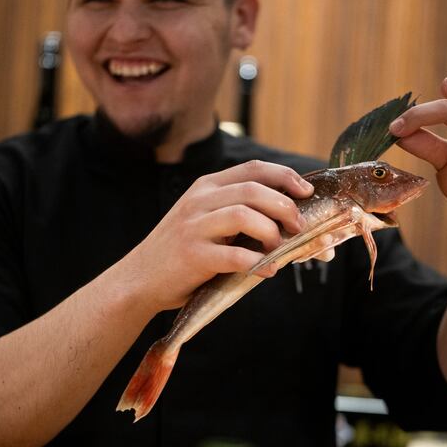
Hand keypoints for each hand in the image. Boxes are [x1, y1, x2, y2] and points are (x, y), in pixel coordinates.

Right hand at [129, 160, 312, 311]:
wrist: (140, 278)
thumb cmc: (182, 251)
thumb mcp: (204, 219)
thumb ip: (237, 212)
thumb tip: (290, 220)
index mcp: (206, 186)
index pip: (253, 168)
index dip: (285, 176)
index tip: (306, 191)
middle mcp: (199, 200)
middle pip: (254, 190)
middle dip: (285, 207)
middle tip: (298, 227)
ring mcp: (194, 226)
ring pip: (245, 216)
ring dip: (272, 233)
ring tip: (278, 250)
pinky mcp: (192, 255)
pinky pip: (235, 255)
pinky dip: (259, 264)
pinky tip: (267, 271)